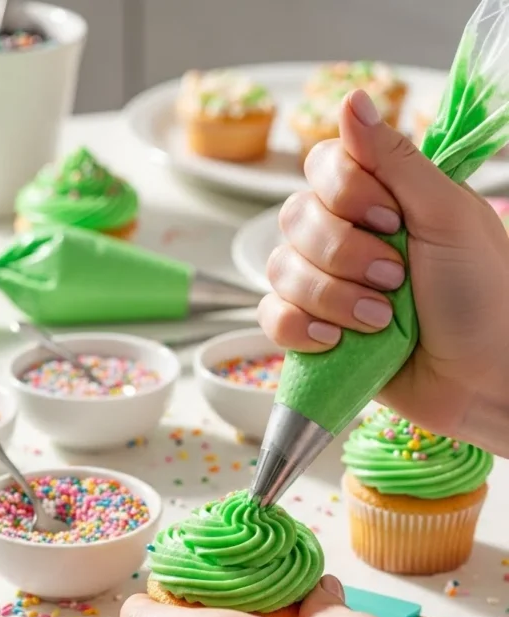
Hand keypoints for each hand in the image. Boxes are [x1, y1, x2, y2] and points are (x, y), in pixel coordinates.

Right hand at [258, 89, 508, 455]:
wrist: (480, 380)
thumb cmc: (481, 298)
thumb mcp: (448, 218)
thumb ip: (397, 160)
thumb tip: (352, 99)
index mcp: (383, 198)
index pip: (323, 165)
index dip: (344, 192)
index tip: (390, 220)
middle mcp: (348, 235)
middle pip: (296, 219)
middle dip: (344, 255)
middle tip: (396, 280)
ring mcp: (327, 285)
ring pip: (281, 270)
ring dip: (331, 297)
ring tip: (381, 321)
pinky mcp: (314, 331)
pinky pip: (271, 317)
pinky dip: (298, 328)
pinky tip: (335, 340)